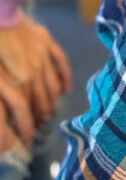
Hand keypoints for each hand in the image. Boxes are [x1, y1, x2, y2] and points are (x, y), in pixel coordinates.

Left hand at [0, 15, 71, 137]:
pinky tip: (64, 89)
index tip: (24, 141)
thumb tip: (12, 110)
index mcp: (18, 77)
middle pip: (41, 99)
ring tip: (47, 114)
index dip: (25, 128)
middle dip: (39, 117)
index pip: (25, 109)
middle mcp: (34, 68)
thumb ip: (4, 93)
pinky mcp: (45, 39)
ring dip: (51, 102)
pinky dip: (64, 77)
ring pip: (52, 84)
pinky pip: (60, 61)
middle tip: (35, 129)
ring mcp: (42, 53)